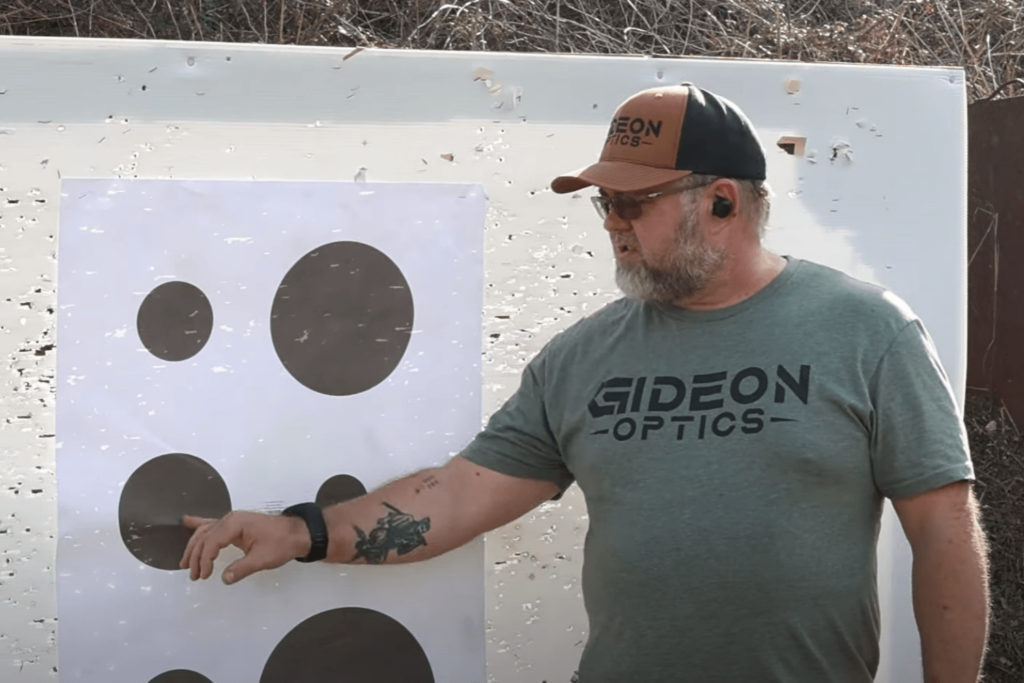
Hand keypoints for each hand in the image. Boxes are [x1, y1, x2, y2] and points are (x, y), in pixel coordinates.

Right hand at [180, 512, 310, 584]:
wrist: (297, 533)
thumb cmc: (282, 543)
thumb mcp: (262, 559)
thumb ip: (241, 569)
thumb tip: (224, 578)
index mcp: (235, 524)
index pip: (211, 542)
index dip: (204, 560)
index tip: (204, 575)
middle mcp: (231, 519)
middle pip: (204, 537)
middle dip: (196, 556)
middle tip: (194, 575)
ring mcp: (233, 521)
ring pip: (205, 532)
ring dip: (195, 547)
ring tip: (186, 563)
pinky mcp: (236, 525)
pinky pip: (213, 524)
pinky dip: (199, 524)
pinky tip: (187, 521)